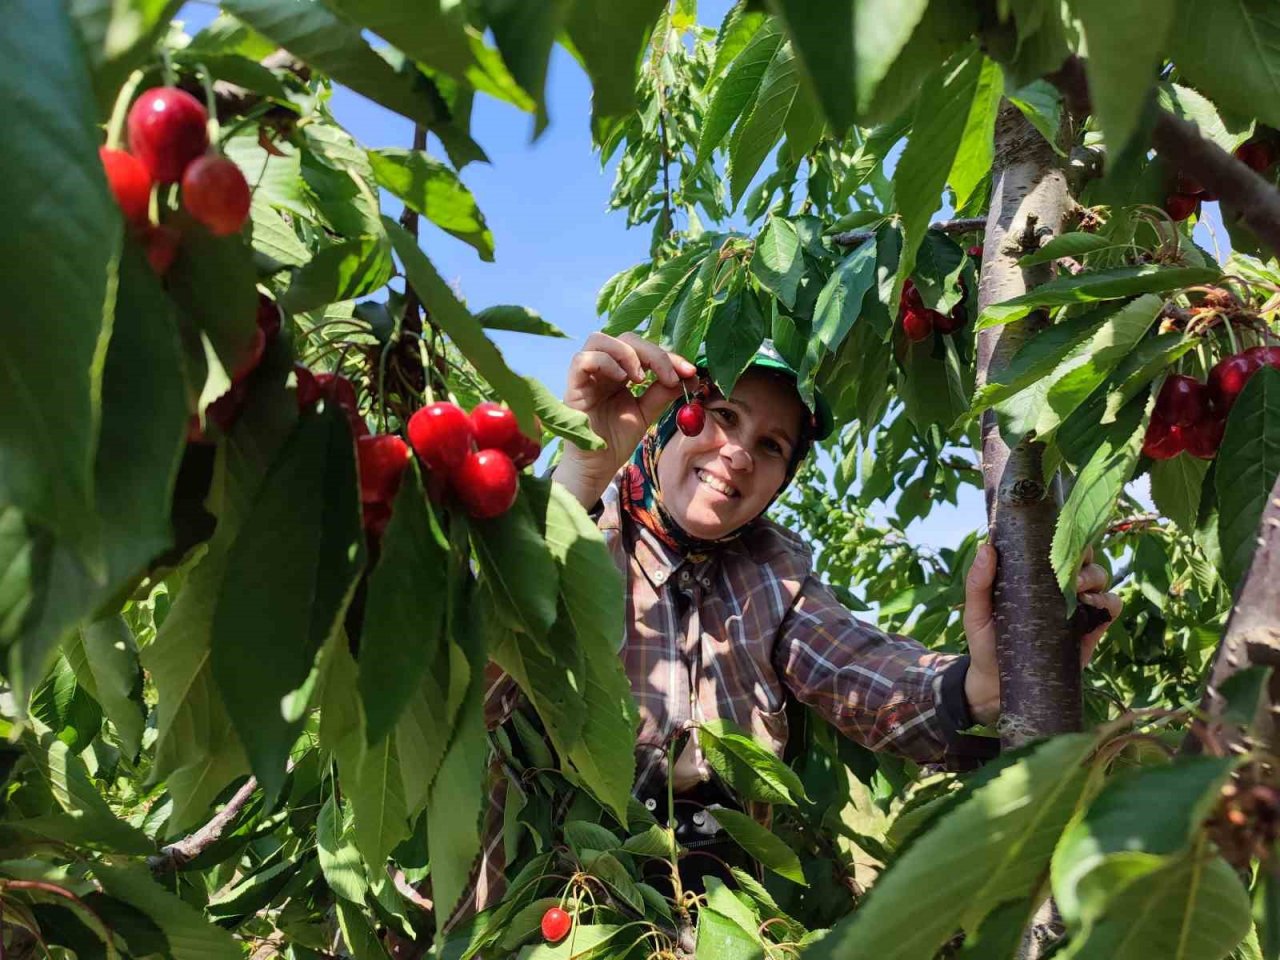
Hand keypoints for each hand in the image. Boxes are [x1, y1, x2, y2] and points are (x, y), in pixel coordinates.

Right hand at [553, 332, 696, 506]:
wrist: (597, 467)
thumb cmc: (617, 439)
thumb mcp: (647, 412)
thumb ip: (663, 392)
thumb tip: (690, 376)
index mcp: (620, 370)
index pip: (644, 349)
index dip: (668, 356)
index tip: (689, 372)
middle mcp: (602, 368)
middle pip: (625, 338)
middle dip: (653, 353)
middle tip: (670, 376)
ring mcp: (586, 375)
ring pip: (599, 339)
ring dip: (627, 353)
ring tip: (641, 379)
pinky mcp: (573, 386)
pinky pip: (582, 360)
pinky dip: (605, 362)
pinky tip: (621, 379)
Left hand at [960, 544, 1121, 725]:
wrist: (997, 683)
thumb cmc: (985, 641)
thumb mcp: (976, 611)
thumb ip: (978, 582)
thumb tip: (986, 548)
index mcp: (1034, 575)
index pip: (1055, 545)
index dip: (1063, 534)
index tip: (1057, 534)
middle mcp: (1058, 586)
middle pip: (1083, 557)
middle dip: (1082, 554)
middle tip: (1067, 568)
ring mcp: (1076, 607)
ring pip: (1100, 578)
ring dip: (1094, 576)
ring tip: (1077, 588)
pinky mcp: (1089, 630)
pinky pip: (1111, 608)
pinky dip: (1109, 601)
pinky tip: (1092, 605)